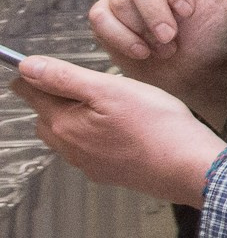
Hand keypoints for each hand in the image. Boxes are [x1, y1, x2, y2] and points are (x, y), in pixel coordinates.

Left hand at [11, 55, 226, 205]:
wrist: (186, 167)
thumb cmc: (157, 127)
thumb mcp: (112, 89)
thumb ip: (66, 77)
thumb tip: (29, 66)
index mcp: (65, 124)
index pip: (31, 93)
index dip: (38, 73)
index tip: (49, 65)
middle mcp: (69, 147)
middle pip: (45, 115)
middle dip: (57, 96)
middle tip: (87, 82)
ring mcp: (87, 163)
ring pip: (66, 133)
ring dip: (75, 116)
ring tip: (106, 103)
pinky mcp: (106, 172)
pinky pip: (86, 149)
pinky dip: (93, 135)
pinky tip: (120, 128)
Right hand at [92, 0, 226, 115]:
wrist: (194, 71)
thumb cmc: (214, 32)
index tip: (188, 12)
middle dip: (156, 13)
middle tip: (172, 36)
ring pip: (119, 0)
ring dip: (144, 30)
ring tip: (166, 46)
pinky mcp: (105, 14)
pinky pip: (100, 18)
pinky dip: (122, 39)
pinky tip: (143, 51)